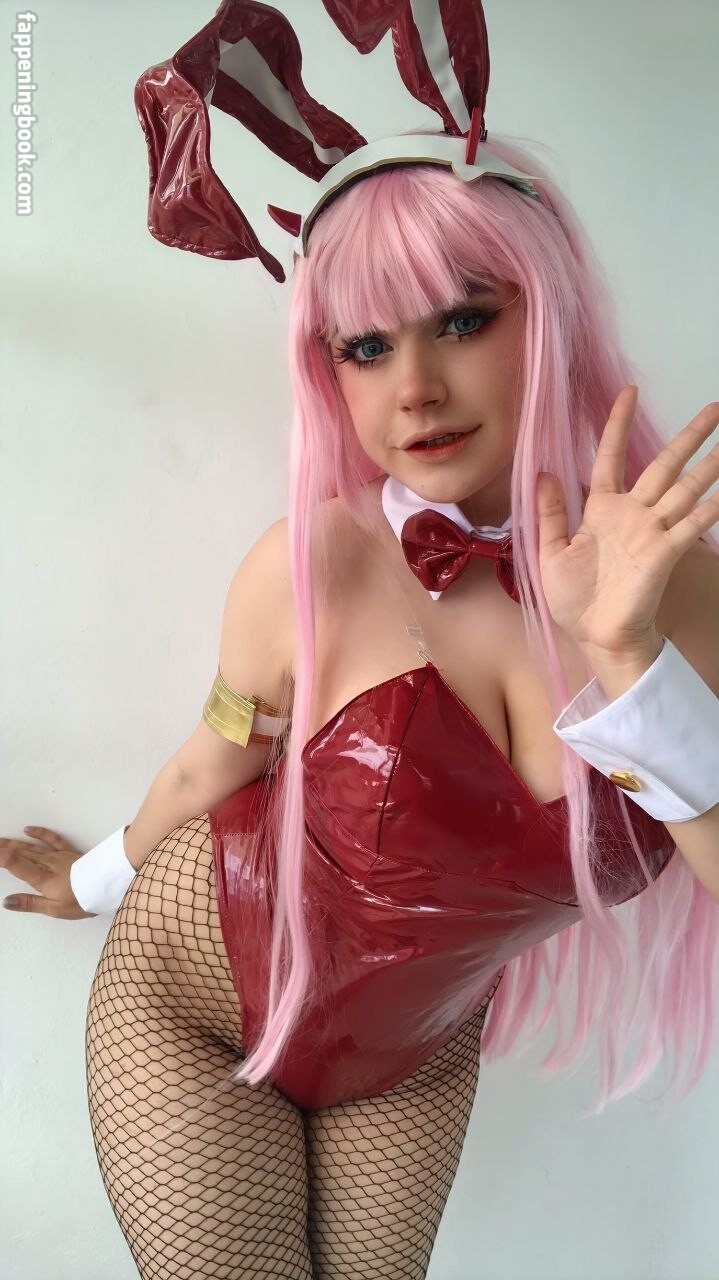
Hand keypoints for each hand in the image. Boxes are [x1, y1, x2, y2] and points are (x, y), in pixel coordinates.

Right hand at [0, 826, 95, 918]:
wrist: (108, 885)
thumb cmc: (82, 900)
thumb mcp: (55, 909)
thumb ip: (30, 904)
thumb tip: (6, 901)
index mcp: (43, 879)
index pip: (17, 865)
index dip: (2, 858)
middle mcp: (48, 864)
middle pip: (21, 854)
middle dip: (3, 848)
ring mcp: (58, 856)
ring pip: (32, 847)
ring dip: (14, 842)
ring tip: (0, 839)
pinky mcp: (68, 851)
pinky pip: (52, 839)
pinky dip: (39, 833)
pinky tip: (28, 829)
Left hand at [536, 387, 718, 660]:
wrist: (595, 637)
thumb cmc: (574, 600)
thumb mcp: (550, 553)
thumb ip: (549, 513)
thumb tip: (542, 473)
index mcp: (602, 510)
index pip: (611, 458)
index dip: (618, 426)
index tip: (628, 393)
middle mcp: (632, 514)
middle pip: (664, 465)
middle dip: (688, 437)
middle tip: (714, 408)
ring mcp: (652, 532)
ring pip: (685, 488)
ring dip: (709, 465)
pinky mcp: (664, 553)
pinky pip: (690, 525)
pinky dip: (709, 509)